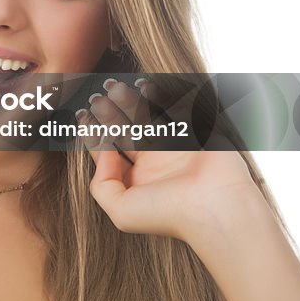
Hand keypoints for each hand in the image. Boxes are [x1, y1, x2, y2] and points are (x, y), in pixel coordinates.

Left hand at [79, 79, 261, 242]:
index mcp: (137, 180)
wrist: (217, 208)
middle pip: (126, 131)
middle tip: (96, 97)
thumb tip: (103, 151)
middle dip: (109, 114)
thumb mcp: (120, 211)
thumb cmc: (170, 215)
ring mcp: (174, 146)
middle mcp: (154, 163)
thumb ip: (101, 184)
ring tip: (112, 87)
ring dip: (129, 101)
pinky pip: (174, 109)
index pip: (110, 152)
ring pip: (147, 117)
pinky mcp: (193, 133)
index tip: (82, 116)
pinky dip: (159, 97)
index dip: (94, 134)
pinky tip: (143, 85)